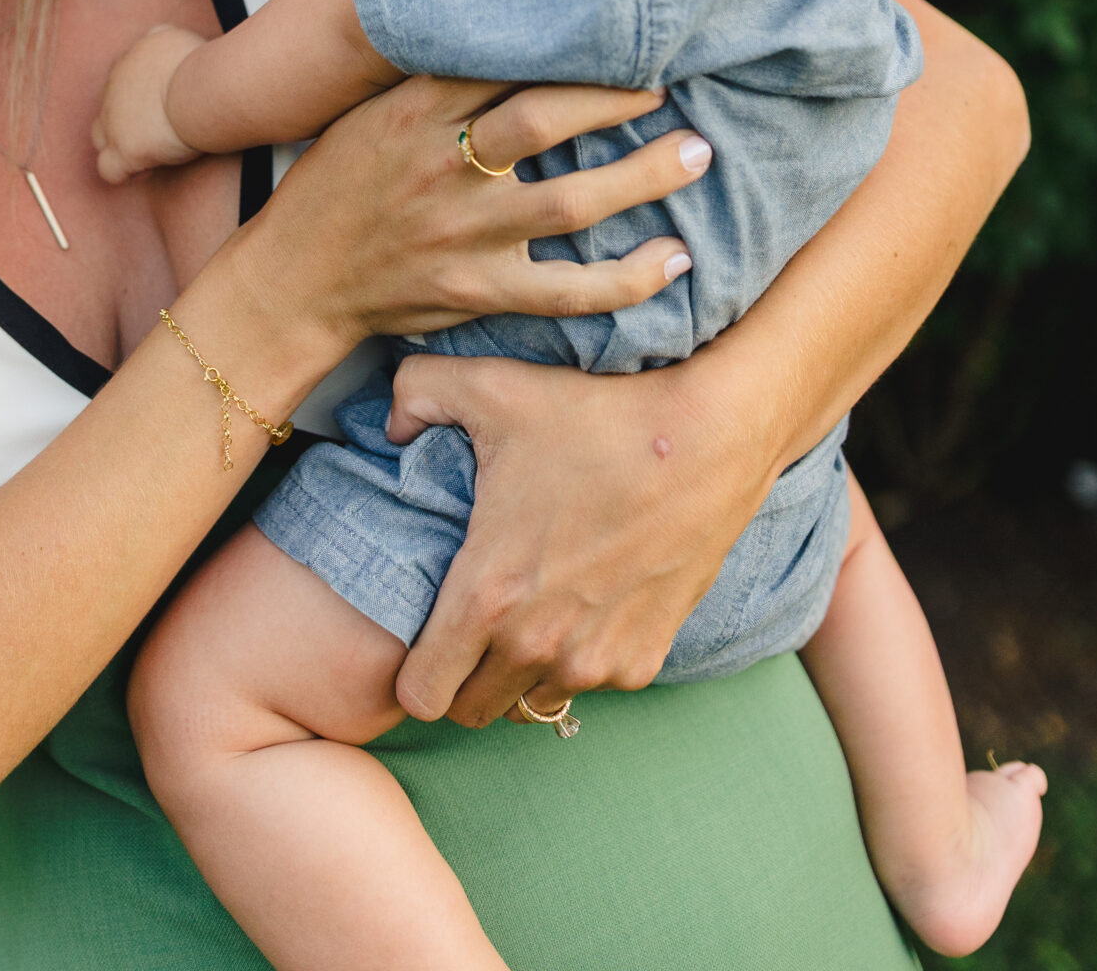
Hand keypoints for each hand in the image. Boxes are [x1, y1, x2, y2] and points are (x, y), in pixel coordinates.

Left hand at [93, 26, 206, 182]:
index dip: (143, 96)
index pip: (126, 77)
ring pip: (100, 135)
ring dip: (122, 145)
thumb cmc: (208, 67)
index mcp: (135, 56)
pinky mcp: (124, 149)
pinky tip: (148, 170)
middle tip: (163, 129)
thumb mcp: (182, 40)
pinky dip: (126, 173)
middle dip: (131, 120)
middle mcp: (117, 84)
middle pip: (111, 105)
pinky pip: (109, 169)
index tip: (169, 106)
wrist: (205, 91)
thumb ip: (168, 43)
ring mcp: (115, 118)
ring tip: (153, 152)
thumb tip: (171, 55)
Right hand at [240, 71, 708, 359]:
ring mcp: (462, 232)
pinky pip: (567, 290)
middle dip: (618, 96)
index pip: (502, 61)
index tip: (620, 27)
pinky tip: (676, 259)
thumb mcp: (369, 113)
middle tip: (673, 81)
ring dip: (643, 176)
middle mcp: (441, 165)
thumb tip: (502, 29)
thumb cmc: (338, 186)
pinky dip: (628, 278)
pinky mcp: (477, 290)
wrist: (293, 278)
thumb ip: (433, 79)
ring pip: (570, 200)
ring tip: (697, 153)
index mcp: (414, 111)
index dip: (568, 42)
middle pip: (545, 118)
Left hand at [385, 350, 763, 728]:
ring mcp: (595, 662)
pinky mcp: (643, 662)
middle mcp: (537, 646)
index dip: (410, 673)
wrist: (706, 439)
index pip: (420, 695)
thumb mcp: (490, 386)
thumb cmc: (594, 415)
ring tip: (526, 609)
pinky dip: (578, 657)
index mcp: (487, 596)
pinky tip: (582, 600)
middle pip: (470, 711)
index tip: (422, 638)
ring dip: (519, 671)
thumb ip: (414, 392)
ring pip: (531, 700)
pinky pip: (590, 683)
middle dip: (460, 678)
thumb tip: (390, 424)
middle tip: (467, 625)